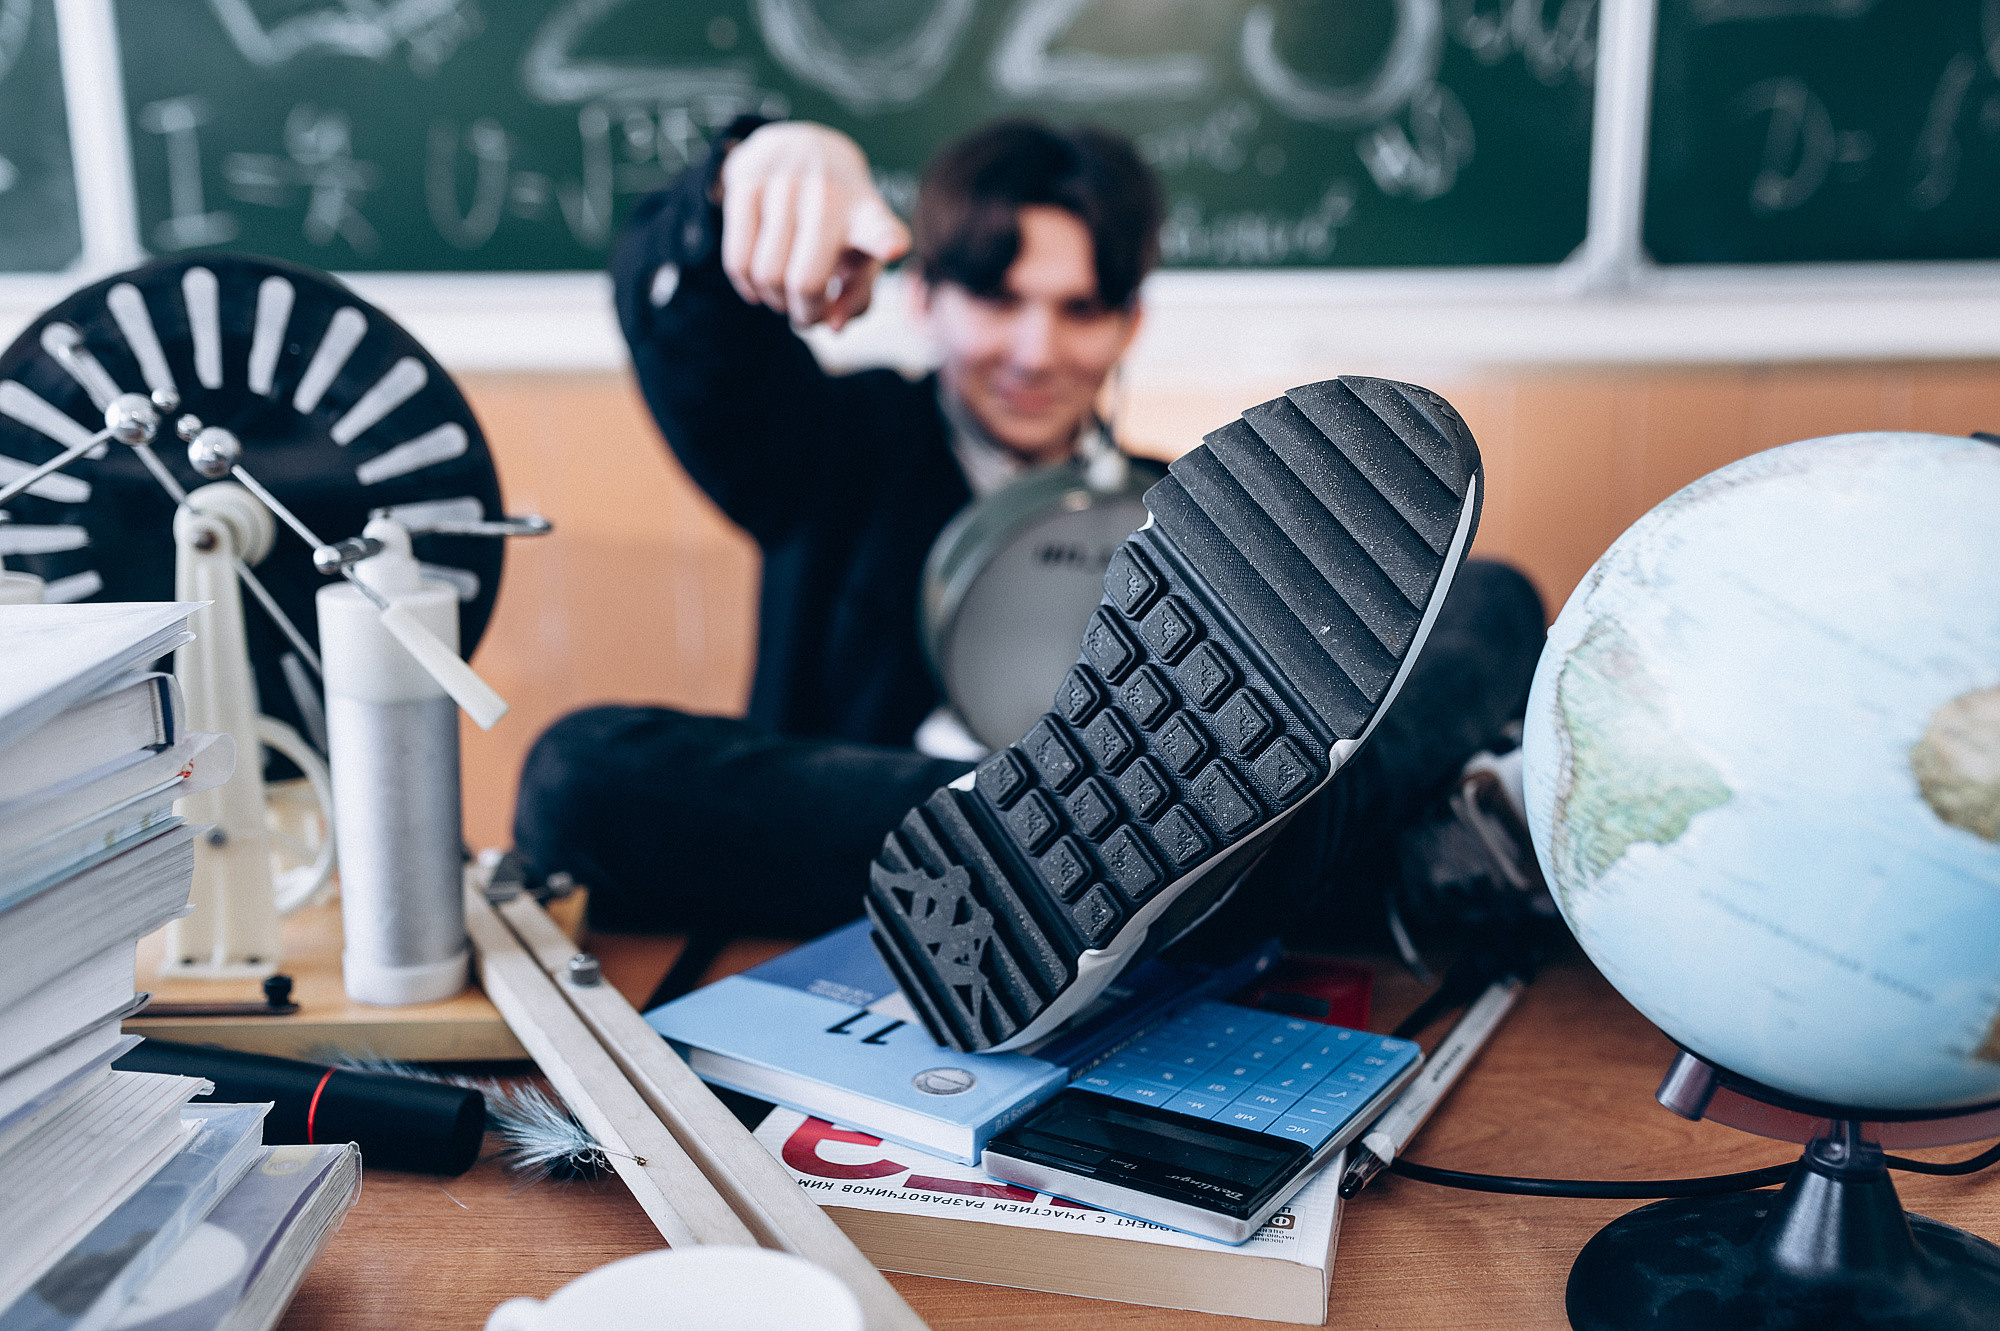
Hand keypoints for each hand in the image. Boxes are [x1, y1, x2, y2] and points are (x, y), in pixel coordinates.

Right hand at [718, 122, 910, 330]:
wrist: (803, 148)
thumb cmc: (840, 220)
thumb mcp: (862, 256)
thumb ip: (856, 299)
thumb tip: (831, 325)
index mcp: (866, 214)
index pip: (878, 227)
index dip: (885, 240)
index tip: (893, 248)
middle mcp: (828, 194)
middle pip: (805, 282)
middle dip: (805, 314)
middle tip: (809, 312)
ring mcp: (784, 185)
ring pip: (767, 275)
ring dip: (775, 300)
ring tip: (786, 292)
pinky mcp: (746, 183)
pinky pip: (738, 261)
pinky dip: (748, 286)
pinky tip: (760, 283)